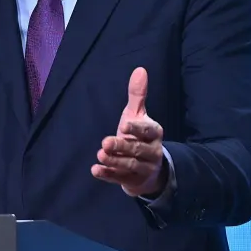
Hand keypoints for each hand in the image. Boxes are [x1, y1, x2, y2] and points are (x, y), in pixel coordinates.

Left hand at [91, 67, 166, 196]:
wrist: (149, 169)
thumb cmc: (139, 136)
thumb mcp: (138, 115)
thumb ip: (138, 95)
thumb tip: (140, 69)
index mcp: (154, 134)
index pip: (147, 131)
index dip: (136, 129)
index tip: (124, 125)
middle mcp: (152, 152)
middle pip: (137, 150)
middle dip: (122, 146)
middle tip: (105, 142)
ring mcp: (143, 168)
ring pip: (130, 165)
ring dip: (114, 161)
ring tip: (100, 155)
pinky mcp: (133, 181)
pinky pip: (120, 178)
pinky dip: (108, 175)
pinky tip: (95, 170)